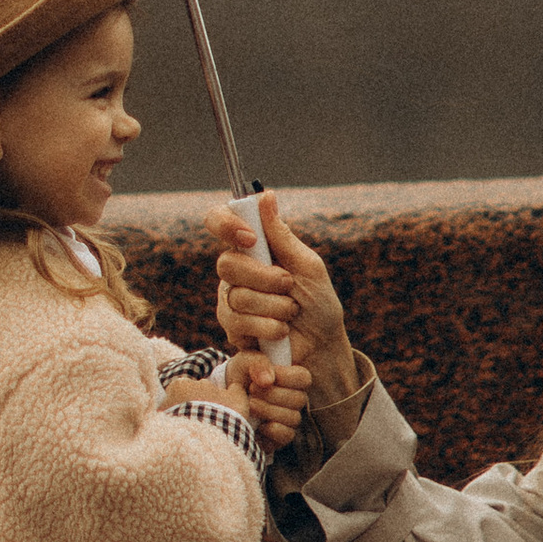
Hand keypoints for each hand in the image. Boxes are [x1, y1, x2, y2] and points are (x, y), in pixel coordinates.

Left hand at [167, 351, 309, 453]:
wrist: (224, 399)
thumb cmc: (239, 375)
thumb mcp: (245, 362)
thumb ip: (257, 363)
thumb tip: (267, 380)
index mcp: (291, 378)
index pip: (303, 378)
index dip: (286, 377)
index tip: (264, 378)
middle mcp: (294, 399)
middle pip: (298, 399)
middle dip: (272, 394)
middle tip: (251, 390)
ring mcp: (289, 418)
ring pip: (292, 417)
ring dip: (268, 410)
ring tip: (249, 405)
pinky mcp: (280, 437)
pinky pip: (286, 435)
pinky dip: (271, 429)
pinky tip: (257, 424)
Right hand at [213, 192, 361, 414]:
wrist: (322, 346)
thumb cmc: (318, 303)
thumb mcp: (307, 266)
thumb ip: (282, 236)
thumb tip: (265, 195)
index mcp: (252, 247)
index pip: (219, 222)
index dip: (225, 224)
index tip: (250, 238)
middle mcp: (236, 271)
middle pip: (227, 263)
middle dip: (264, 278)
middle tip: (289, 286)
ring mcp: (231, 300)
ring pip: (235, 296)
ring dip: (273, 306)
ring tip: (291, 313)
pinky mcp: (232, 329)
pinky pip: (238, 323)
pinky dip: (267, 327)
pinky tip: (281, 332)